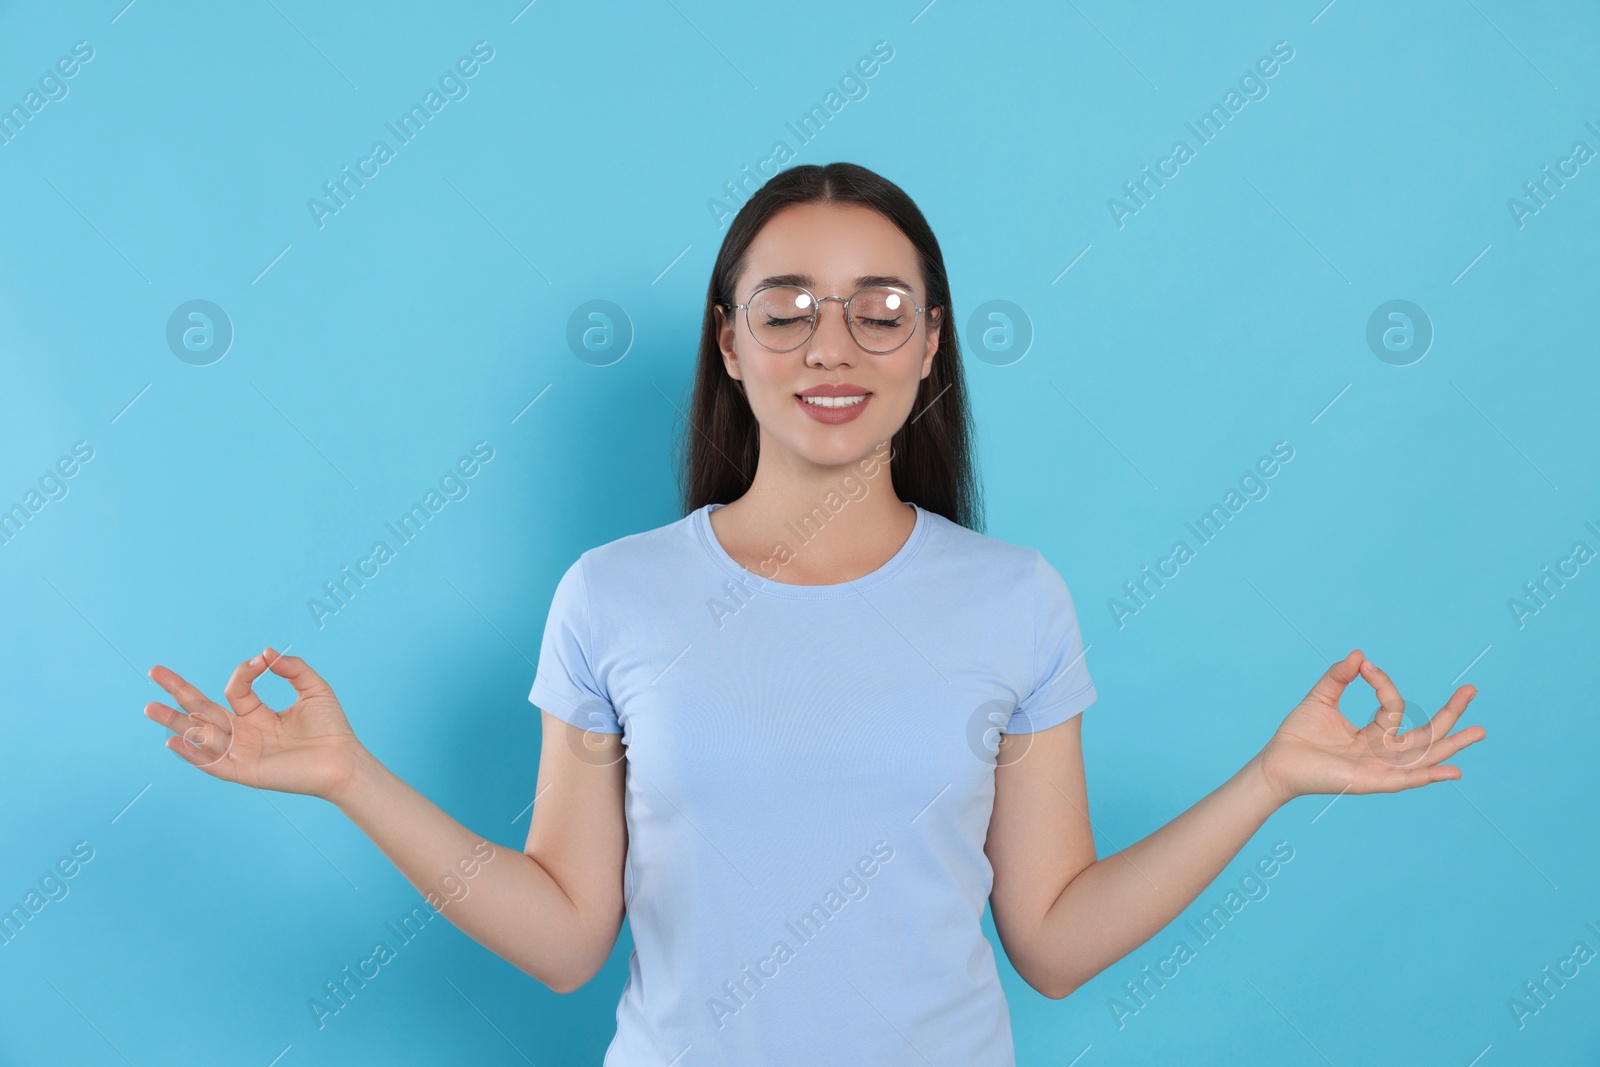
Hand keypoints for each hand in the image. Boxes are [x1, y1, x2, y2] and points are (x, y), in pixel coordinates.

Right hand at [145, 647, 364, 801]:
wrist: (345, 761)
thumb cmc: (333, 728)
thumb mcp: (314, 688)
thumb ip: (292, 667)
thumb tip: (266, 652)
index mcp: (258, 715)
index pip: (236, 689)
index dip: (245, 671)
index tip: (263, 661)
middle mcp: (245, 733)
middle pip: (204, 710)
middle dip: (179, 691)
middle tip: (154, 671)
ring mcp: (243, 752)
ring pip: (202, 734)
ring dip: (175, 721)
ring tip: (150, 706)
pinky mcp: (246, 772)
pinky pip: (213, 763)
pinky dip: (193, 753)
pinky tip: (174, 740)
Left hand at [1255, 650, 1486, 804]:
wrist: (1276, 762)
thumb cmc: (1297, 735)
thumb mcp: (1321, 698)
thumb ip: (1339, 677)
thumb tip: (1358, 654)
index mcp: (1373, 734)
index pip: (1393, 706)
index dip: (1382, 682)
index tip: (1364, 665)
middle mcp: (1382, 753)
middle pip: (1426, 735)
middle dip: (1450, 714)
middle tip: (1472, 690)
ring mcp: (1379, 768)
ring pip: (1424, 756)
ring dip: (1452, 745)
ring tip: (1479, 731)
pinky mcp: (1369, 782)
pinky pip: (1404, 779)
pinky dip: (1427, 775)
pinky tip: (1451, 770)